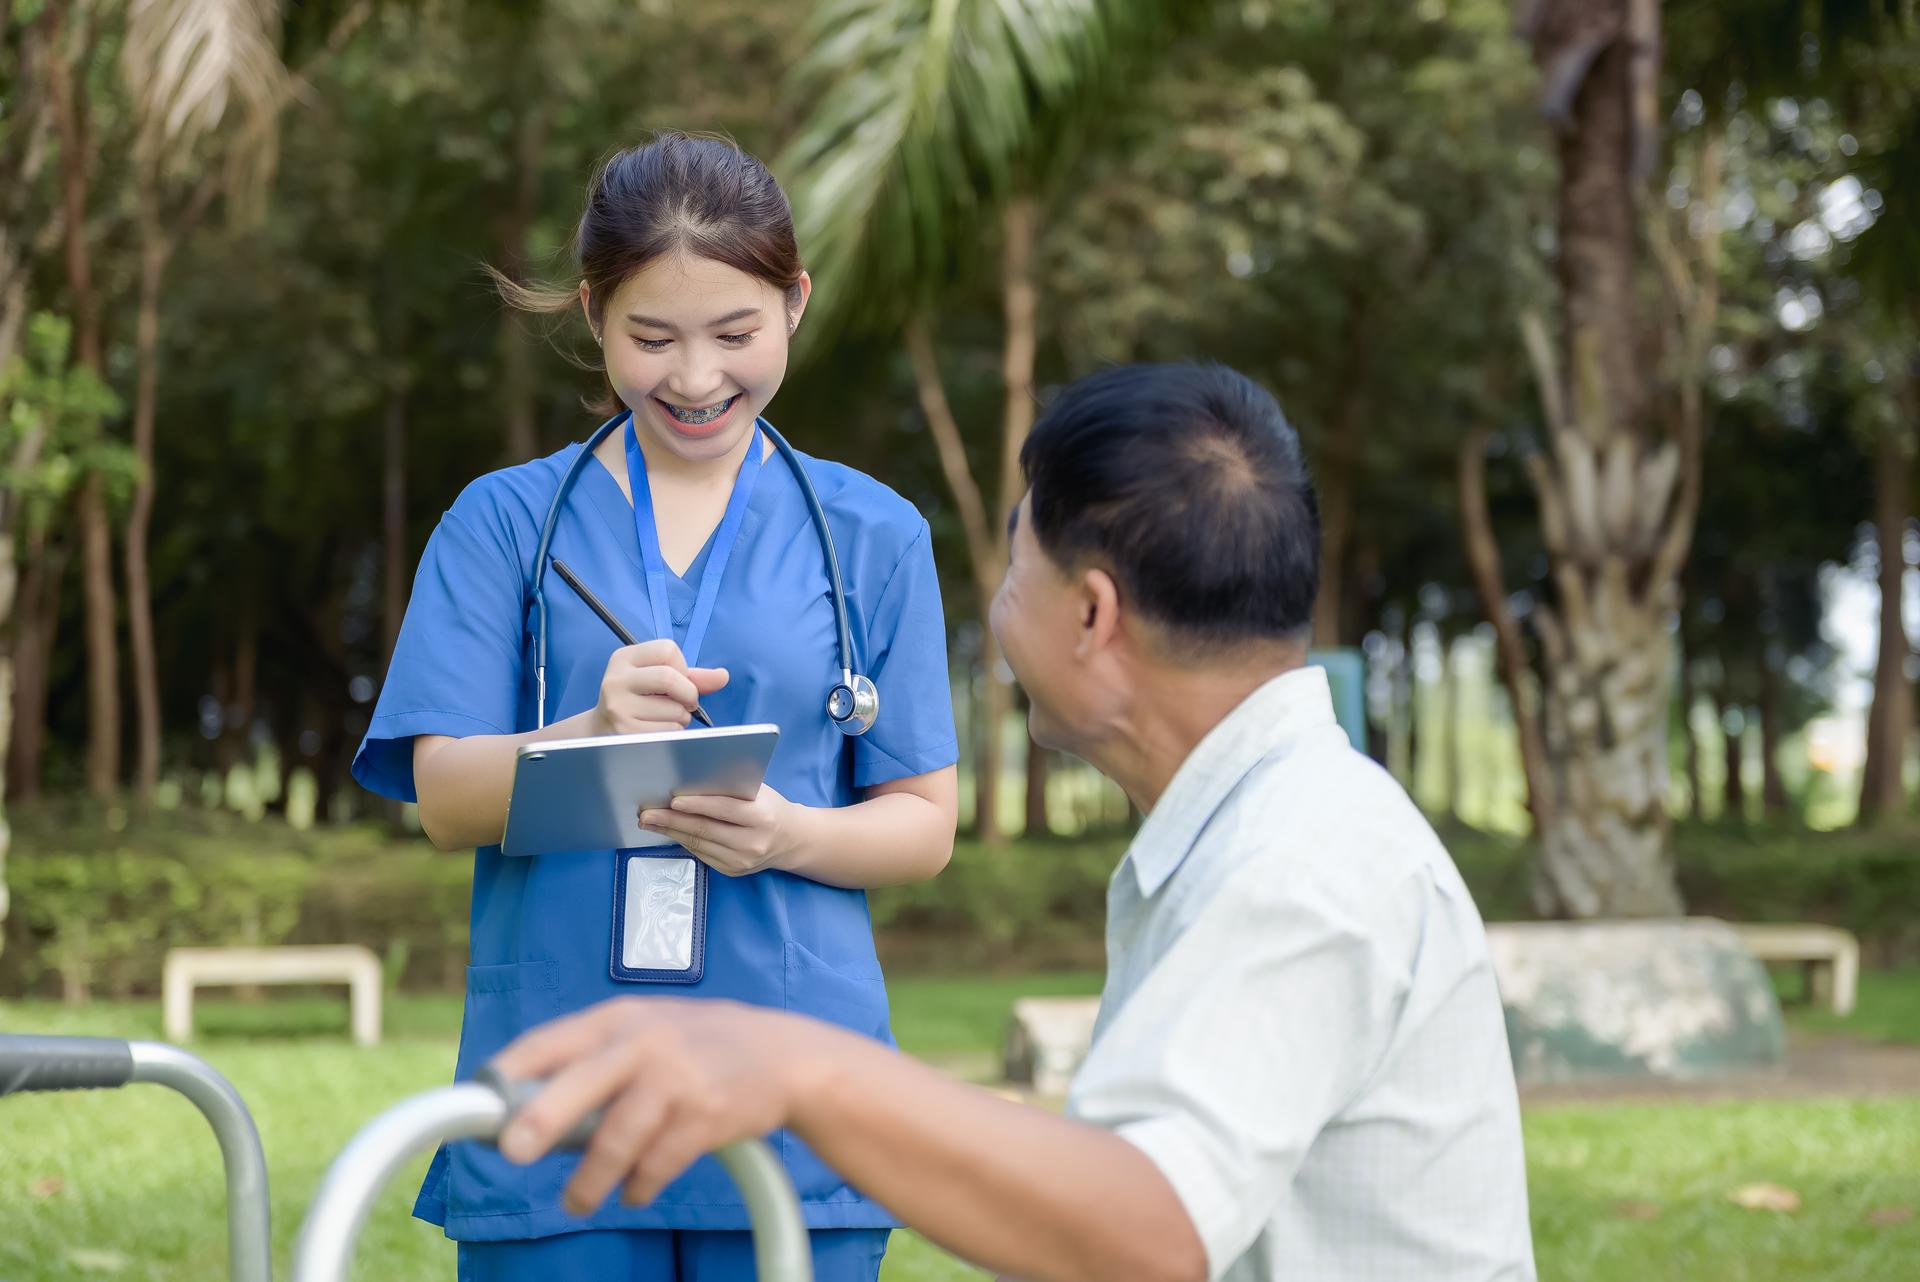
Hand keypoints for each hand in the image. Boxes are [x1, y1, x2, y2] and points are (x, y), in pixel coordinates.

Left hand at [492, 997, 808, 1213]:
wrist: (782, 1054)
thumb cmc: (696, 1045)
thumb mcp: (644, 1031)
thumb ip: (591, 1061)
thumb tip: (523, 1116)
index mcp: (618, 1020)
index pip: (549, 1042)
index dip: (510, 1072)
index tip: (479, 1101)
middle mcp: (644, 1045)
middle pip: (581, 1084)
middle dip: (542, 1119)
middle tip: (513, 1152)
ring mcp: (676, 1081)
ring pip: (617, 1141)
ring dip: (590, 1182)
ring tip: (578, 1201)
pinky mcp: (704, 1118)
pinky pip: (656, 1166)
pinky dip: (639, 1186)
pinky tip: (636, 1189)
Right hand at [592, 640, 726, 735]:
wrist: (603, 732)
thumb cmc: (639, 702)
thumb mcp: (658, 680)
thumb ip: (692, 676)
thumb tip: (723, 676)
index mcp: (623, 658)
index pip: (668, 649)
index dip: (682, 667)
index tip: (676, 681)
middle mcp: (616, 680)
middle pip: (670, 677)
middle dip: (688, 694)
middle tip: (685, 704)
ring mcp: (618, 707)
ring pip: (674, 710)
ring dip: (681, 718)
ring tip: (665, 719)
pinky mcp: (625, 732)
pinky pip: (669, 731)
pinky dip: (675, 733)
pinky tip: (658, 731)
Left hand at [640, 784, 798, 875]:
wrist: (790, 839)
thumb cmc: (769, 807)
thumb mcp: (758, 792)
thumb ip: (730, 789)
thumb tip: (690, 783)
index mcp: (761, 817)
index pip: (723, 809)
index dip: (696, 805)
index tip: (671, 800)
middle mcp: (752, 843)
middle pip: (705, 830)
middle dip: (672, 820)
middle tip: (646, 814)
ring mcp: (742, 861)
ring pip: (699, 844)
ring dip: (671, 832)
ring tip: (650, 822)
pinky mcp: (732, 871)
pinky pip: (702, 854)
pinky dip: (683, 841)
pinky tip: (670, 831)